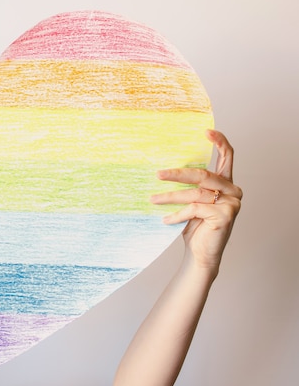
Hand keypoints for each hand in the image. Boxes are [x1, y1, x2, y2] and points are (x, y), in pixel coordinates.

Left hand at [151, 130, 242, 269]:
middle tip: (157, 174)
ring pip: (195, 193)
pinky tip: (166, 220)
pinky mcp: (225, 215)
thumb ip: (190, 186)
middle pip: (203, 174)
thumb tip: (163, 168)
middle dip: (177, 174)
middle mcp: (233, 190)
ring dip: (170, 197)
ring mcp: (232, 202)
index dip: (219, 141)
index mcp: (226, 183)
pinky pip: (194, 209)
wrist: (201, 254)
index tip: (205, 131)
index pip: (228, 156)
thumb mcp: (191, 202)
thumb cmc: (194, 226)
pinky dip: (177, 214)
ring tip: (152, 199)